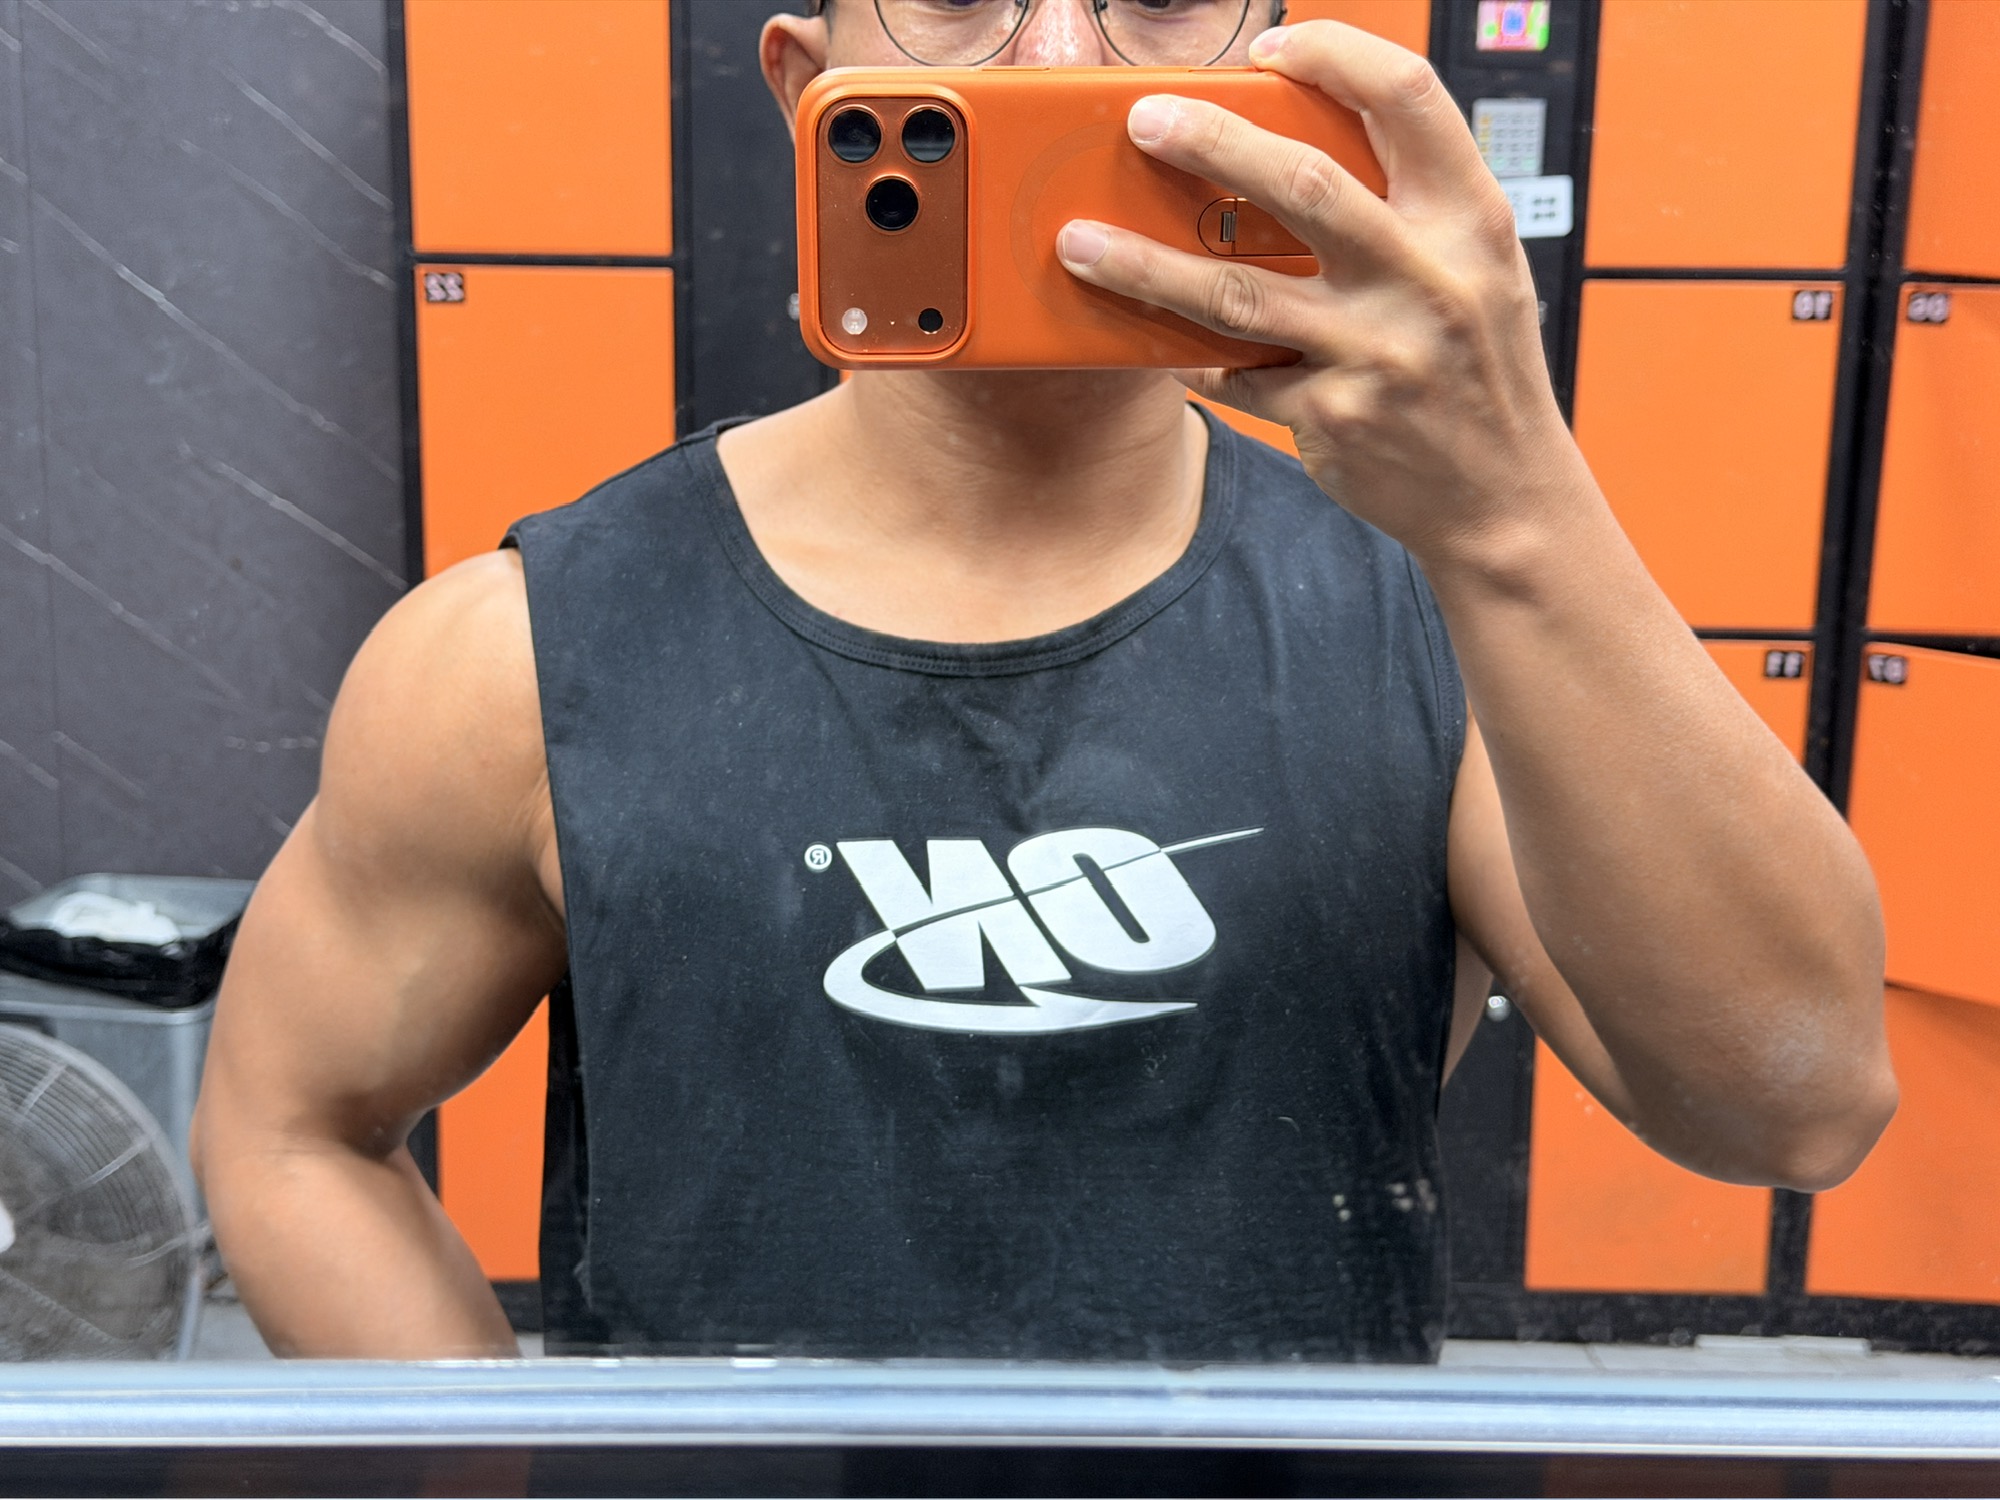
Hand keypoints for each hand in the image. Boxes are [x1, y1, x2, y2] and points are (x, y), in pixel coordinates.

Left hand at [1057, 21, 1591, 575]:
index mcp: (1471, 219)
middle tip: (1143, 122)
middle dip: (1210, 142)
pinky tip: (1158, 344)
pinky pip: (1236, 375)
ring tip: (1080, 242)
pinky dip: (1190, 358)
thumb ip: (1408, 207)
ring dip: (1145, 265)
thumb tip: (1289, 144)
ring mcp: (1376, 352)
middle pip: (1303, 183)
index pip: (1407, 97)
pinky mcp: (1333, 416)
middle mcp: (1427, 278)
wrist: (1505, 497)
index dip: (1335, 54)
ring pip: (1237, 292)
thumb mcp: (1477, 268)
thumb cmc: (1479, 368)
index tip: (1271, 47)